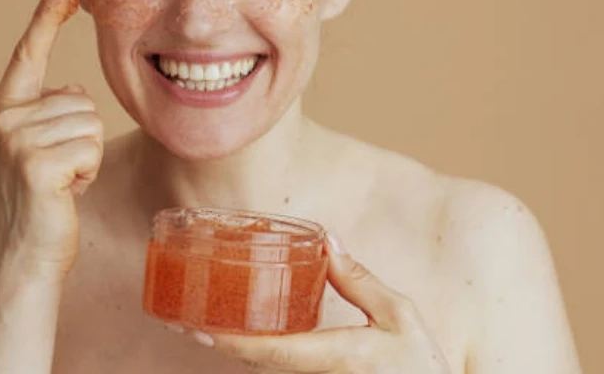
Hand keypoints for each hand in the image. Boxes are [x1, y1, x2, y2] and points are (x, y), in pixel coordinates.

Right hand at [0, 0, 102, 282]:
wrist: (23, 258)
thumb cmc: (43, 203)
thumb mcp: (38, 149)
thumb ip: (49, 113)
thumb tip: (73, 90)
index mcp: (2, 110)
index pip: (27, 54)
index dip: (45, 17)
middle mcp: (2, 118)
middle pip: (81, 100)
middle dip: (84, 138)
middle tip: (60, 172)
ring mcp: (15, 140)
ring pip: (90, 123)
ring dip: (87, 157)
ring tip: (61, 183)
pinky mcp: (36, 164)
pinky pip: (90, 147)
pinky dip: (88, 173)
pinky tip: (66, 193)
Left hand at [189, 235, 450, 373]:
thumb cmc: (421, 364)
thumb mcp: (400, 315)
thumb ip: (360, 280)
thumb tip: (327, 242)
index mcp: (332, 356)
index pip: (266, 351)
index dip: (226, 340)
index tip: (195, 327)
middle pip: (253, 362)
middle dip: (217, 341)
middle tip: (182, 320)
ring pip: (264, 367)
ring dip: (232, 347)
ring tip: (202, 321)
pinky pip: (280, 368)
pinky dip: (255, 351)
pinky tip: (242, 334)